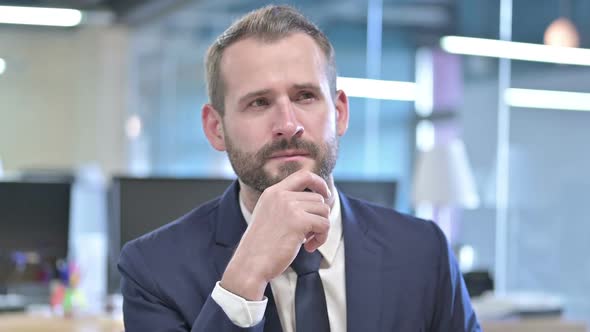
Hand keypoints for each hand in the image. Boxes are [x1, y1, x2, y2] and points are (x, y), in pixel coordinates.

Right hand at [220, 170, 331, 299]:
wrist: (250, 264)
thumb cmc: (261, 246)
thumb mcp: (270, 216)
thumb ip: (287, 206)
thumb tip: (319, 202)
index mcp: (272, 192)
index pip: (303, 175)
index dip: (319, 182)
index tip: (326, 194)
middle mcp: (281, 195)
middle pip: (318, 198)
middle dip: (319, 217)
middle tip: (309, 235)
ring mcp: (289, 207)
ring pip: (324, 210)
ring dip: (321, 228)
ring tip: (308, 242)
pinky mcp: (298, 221)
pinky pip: (324, 224)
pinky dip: (322, 238)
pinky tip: (309, 248)